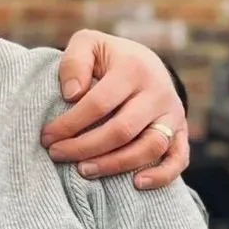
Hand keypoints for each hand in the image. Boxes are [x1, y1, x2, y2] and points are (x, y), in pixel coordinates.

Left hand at [40, 30, 188, 189]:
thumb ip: (74, 61)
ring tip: (83, 170)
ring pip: (149, 148)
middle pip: (122, 130)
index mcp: (133, 68)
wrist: (144, 61)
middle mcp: (158, 92)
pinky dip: (162, 175)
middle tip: (57, 154)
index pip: (98, 104)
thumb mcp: (87, 44)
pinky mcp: (181, 132)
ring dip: (115, 164)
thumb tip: (71, 94)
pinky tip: (136, 184)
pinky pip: (178, 159)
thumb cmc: (107, 57)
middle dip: (85, 147)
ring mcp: (172, 114)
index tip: (47, 136)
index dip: (70, 123)